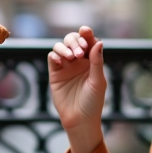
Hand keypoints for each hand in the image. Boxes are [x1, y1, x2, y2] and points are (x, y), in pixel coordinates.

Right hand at [48, 26, 105, 152]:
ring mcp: (66, 66)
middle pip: (73, 40)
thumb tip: (99, 42)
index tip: (85, 32)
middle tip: (79, 52)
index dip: (87, 34)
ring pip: (61, 46)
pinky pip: (52, 58)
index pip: (89, 42)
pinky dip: (55, 55)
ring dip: (65, 47)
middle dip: (75, 41)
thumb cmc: (93, 102)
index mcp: (92, 61)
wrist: (80, 120)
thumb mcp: (98, 81)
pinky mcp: (55, 73)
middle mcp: (78, 61)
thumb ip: (97, 62)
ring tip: (71, 57)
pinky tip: (60, 61)